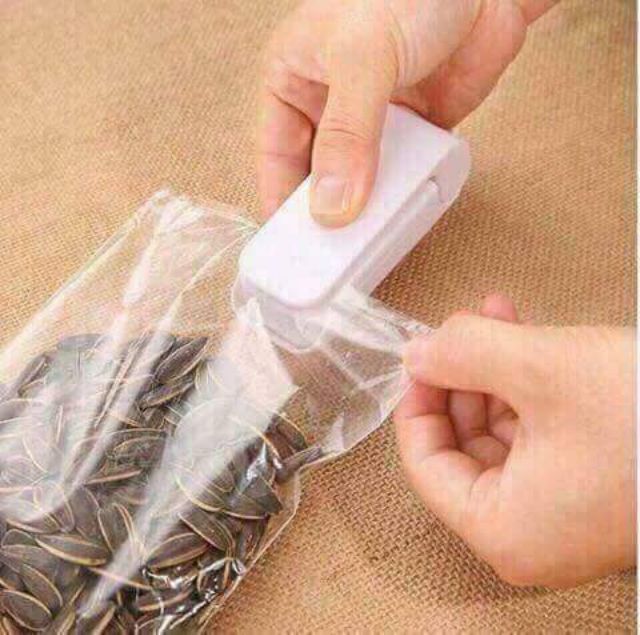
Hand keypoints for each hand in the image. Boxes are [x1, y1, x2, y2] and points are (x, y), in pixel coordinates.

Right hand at [258, 0, 556, 224]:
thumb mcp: (362, 57)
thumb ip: (347, 134)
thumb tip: (333, 206)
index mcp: (295, 82)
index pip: (277, 157)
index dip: (281, 203)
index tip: (289, 249)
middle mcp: (330, 108)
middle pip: (318, 178)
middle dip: (323, 217)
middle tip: (328, 260)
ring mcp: (375, 123)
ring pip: (361, 183)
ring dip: (365, 213)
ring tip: (364, 249)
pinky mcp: (417, 132)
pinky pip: (403, 177)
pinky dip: (403, 199)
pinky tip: (400, 222)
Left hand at [394, 294, 635, 587]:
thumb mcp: (541, 369)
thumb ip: (463, 354)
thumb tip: (416, 353)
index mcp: (503, 529)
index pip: (426, 465)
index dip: (416, 403)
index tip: (420, 357)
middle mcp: (530, 531)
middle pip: (463, 445)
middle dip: (461, 375)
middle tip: (460, 326)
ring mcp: (564, 509)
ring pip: (502, 432)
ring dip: (493, 371)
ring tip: (494, 316)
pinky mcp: (592, 482)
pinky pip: (539, 432)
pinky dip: (527, 385)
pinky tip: (524, 336)